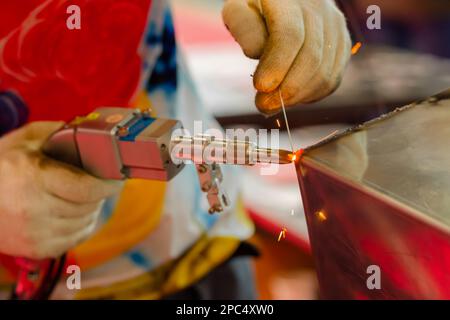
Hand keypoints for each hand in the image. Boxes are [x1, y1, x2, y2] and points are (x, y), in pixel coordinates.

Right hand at [0, 122, 121, 258]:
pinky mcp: (36, 249)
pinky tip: (73, 212)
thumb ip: (59, 133)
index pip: (87, 189)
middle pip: (89, 206)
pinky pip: (76, 238)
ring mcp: (34, 233)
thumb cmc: (3, 164)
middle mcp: (33, 209)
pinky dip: (82, 225)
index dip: (108, 184)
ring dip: (92, 209)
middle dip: (99, 193)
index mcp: (33, 177)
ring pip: (86, 223)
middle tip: (97, 182)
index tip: (117, 178)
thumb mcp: (27, 139)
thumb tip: (94, 135)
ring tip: (84, 196)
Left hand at [223, 0, 351, 114]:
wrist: (286, 4)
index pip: (291, 36)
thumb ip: (243, 27)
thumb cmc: (255, 9)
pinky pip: (332, 80)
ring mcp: (336, 28)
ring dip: (297, 97)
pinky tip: (291, 97)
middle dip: (286, 89)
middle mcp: (321, 9)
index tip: (260, 87)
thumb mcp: (238, 9)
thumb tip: (257, 53)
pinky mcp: (343, 46)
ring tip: (273, 103)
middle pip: (311, 58)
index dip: (276, 66)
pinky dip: (310, 96)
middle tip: (262, 105)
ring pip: (324, 73)